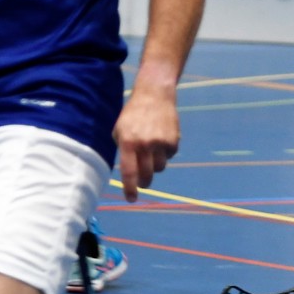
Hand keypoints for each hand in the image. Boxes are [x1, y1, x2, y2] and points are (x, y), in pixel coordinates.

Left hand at [113, 70, 181, 201]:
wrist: (154, 95)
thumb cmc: (132, 114)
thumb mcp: (119, 130)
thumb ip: (122, 150)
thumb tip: (127, 171)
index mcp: (127, 142)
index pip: (128, 172)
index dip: (130, 189)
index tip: (132, 199)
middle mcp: (144, 144)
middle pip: (146, 175)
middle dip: (144, 182)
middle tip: (142, 181)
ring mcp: (160, 142)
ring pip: (159, 168)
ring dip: (155, 165)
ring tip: (151, 151)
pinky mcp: (174, 140)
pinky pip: (170, 157)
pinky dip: (165, 153)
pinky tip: (161, 140)